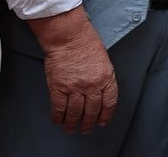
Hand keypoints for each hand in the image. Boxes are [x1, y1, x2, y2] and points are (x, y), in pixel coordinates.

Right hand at [28, 7, 117, 133]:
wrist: (69, 37)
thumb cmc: (87, 44)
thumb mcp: (104, 61)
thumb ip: (102, 78)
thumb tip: (99, 94)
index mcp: (107, 77)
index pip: (109, 102)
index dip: (106, 115)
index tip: (102, 122)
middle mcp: (92, 85)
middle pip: (92, 110)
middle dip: (88, 122)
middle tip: (85, 129)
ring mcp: (75, 87)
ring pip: (75, 112)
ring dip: (73, 123)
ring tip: (71, 128)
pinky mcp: (59, 87)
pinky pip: (59, 107)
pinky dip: (58, 116)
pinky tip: (58, 121)